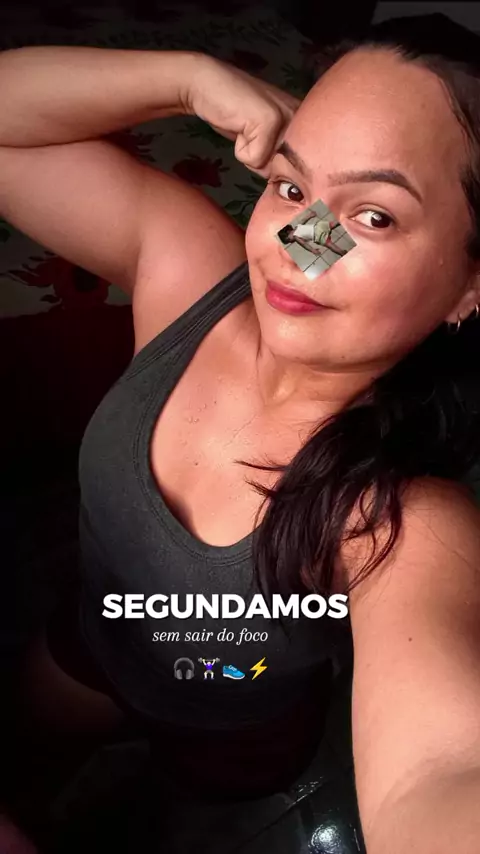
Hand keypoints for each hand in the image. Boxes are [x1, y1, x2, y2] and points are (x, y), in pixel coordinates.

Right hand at [184, 53, 300, 176]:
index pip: (299, 166)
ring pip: (271, 166)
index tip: (260, 143)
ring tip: (244, 129)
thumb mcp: (264, 139)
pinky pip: (255, 160)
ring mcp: (287, 116)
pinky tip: (238, 126)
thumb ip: (278, 157)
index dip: (276, 166)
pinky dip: (241, 150)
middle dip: (264, 161)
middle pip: (284, 169)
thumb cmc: (234, 114)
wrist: (206, 86)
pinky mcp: (270, 120)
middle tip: (249, 134)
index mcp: (305, 120)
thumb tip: (286, 187)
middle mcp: (301, 116)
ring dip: (252, 156)